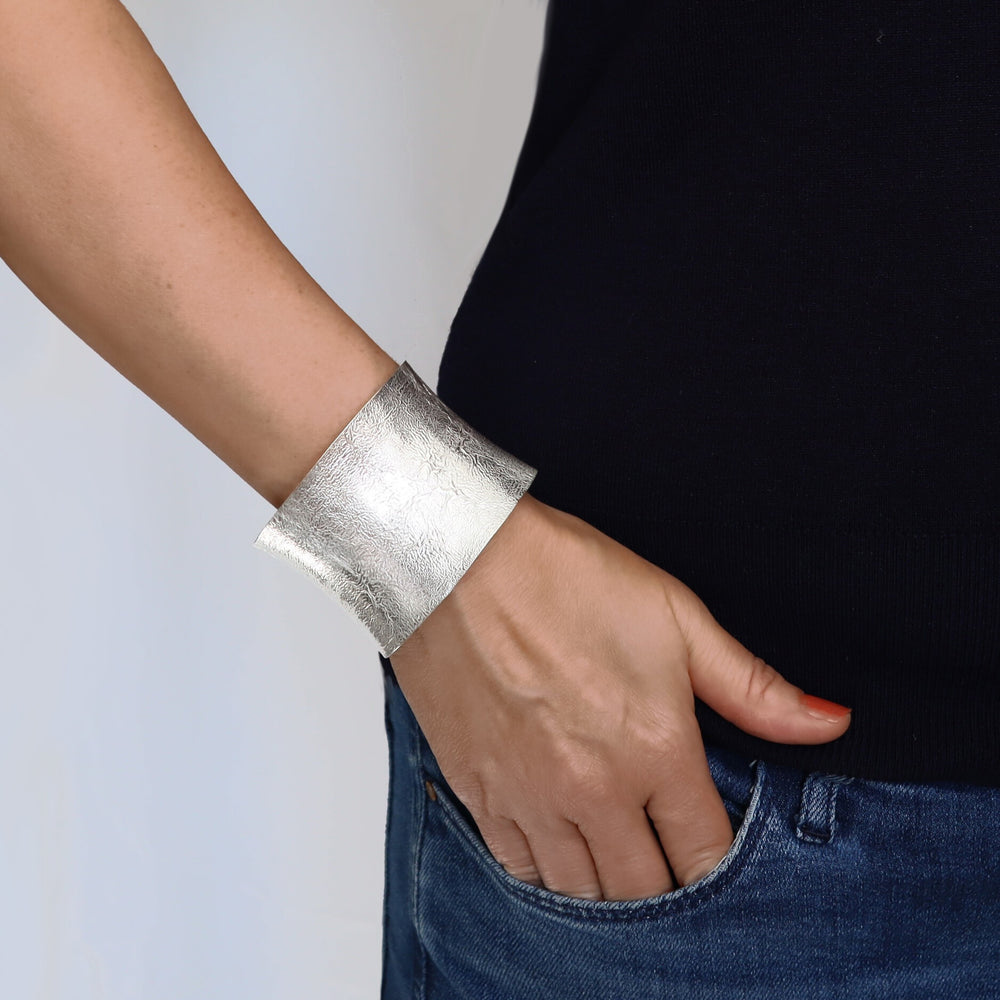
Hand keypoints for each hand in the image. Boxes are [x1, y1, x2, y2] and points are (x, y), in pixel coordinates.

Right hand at [389, 493, 850, 900]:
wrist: (457, 558)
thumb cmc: (564, 577)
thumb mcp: (676, 616)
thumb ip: (753, 687)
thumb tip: (829, 724)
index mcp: (655, 748)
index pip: (705, 855)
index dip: (718, 862)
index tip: (709, 844)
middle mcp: (593, 790)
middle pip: (645, 892)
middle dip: (666, 882)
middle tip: (664, 851)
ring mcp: (529, 797)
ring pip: (582, 893)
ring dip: (607, 886)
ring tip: (616, 855)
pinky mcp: (477, 791)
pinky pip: (519, 869)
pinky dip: (547, 872)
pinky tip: (560, 845)